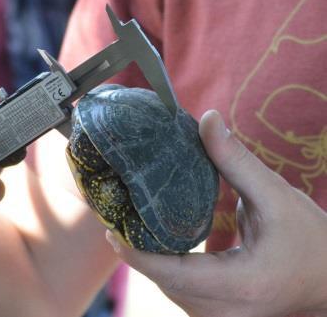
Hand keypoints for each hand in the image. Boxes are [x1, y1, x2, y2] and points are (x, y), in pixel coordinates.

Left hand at [106, 110, 326, 316]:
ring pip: (171, 290)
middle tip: (113, 214)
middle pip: (164, 282)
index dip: (136, 253)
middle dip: (136, 250)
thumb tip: (207, 119)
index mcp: (239, 284)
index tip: (111, 227)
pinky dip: (166, 269)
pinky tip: (154, 242)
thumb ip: (237, 160)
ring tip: (127, 225)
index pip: (172, 273)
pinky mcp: (221, 316)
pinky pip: (182, 294)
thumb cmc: (312, 242)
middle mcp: (227, 312)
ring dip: (149, 261)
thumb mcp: (277, 197)